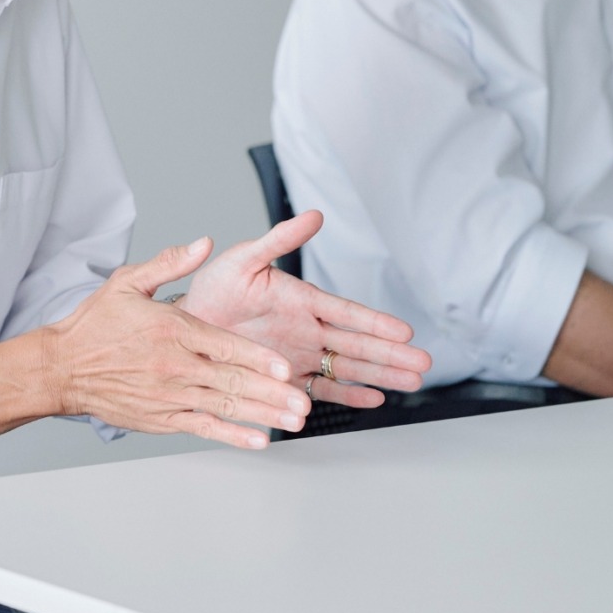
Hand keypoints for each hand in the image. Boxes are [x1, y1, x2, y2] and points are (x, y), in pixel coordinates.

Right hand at [42, 238, 310, 449]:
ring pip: (224, 406)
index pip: (224, 346)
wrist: (60, 367)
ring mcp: (168, 395)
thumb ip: (169, 263)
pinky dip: (231, 435)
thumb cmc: (94, 325)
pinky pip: (203, 428)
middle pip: (231, 380)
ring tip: (293, 420)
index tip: (286, 368)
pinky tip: (257, 440)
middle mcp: (174, 366)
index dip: (258, 358)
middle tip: (302, 401)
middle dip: (272, 393)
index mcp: (171, 330)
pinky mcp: (161, 418)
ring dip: (262, 415)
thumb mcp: (127, 282)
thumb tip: (204, 244)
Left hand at [178, 211, 431, 408]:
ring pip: (348, 367)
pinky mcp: (287, 378)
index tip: (404, 331)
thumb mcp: (244, 258)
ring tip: (412, 382)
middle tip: (424, 364)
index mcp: (301, 299)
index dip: (375, 322)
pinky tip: (374, 398)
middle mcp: (307, 328)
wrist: (188, 324)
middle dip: (391, 354)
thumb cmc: (214, 287)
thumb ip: (278, 239)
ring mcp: (300, 354)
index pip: (346, 311)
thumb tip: (313, 215)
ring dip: (381, 375)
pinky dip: (347, 394)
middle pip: (357, 343)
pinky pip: (322, 388)